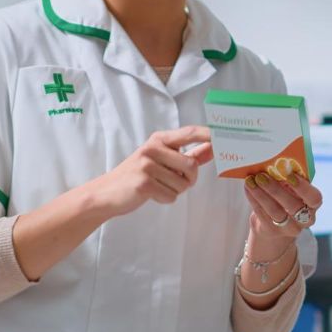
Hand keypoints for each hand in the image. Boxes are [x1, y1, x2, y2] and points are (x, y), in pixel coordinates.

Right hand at [94, 125, 212, 216]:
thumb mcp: (161, 159)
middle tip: (172, 180)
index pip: (189, 133)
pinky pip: (171, 196)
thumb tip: (212, 148)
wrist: (107, 193)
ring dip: (174, 190)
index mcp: (159, 139)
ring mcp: (147, 165)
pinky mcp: (144, 183)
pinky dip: (164, 199)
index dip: (208, 134)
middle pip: (192, 165)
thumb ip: (188, 153)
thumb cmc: (138, 175)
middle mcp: (153, 148)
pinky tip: (150, 194)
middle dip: (188, 179)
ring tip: (156, 186)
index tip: (224, 136)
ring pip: (182, 184)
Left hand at [243, 169, 322, 242]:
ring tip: (251, 180)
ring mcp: (288, 228)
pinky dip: (253, 199)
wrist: (276, 225)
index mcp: (313, 205)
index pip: (314, 198)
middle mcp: (304, 219)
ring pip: (275, 211)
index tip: (289, 174)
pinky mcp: (272, 231)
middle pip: (292, 206)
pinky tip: (248, 188)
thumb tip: (276, 162)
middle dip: (275, 189)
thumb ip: (289, 179)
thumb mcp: (292, 190)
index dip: (303, 187)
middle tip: (261, 175)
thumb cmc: (286, 199)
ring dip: (261, 194)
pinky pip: (261, 214)